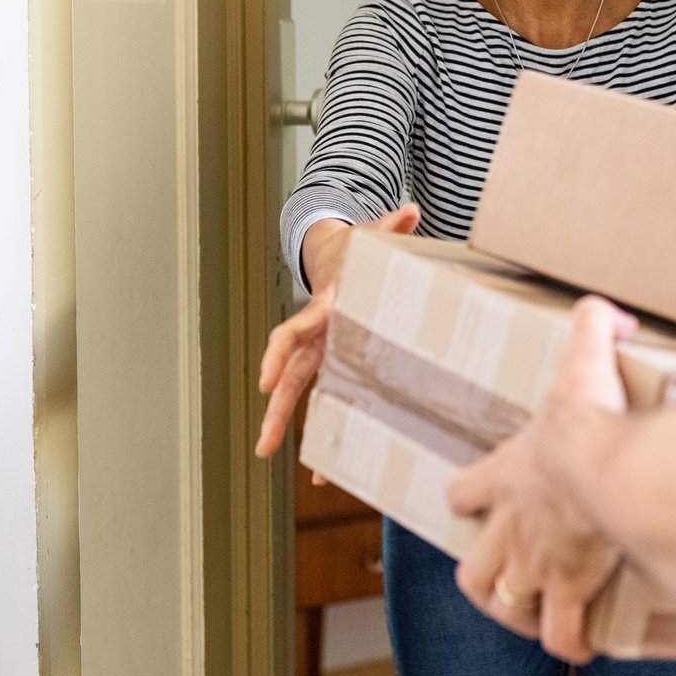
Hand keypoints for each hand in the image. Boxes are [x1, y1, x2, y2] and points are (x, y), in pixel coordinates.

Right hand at [255, 203, 420, 458]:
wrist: (342, 255)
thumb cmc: (359, 248)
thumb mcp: (374, 236)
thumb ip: (391, 227)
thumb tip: (412, 211)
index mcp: (323, 308)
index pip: (291, 333)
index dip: (278, 356)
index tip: (266, 381)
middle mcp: (316, 334)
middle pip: (289, 375)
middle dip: (275, 409)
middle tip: (264, 444)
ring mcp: (322, 352)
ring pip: (299, 391)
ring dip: (282, 422)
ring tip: (267, 453)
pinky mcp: (336, 363)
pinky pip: (325, 398)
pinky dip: (324, 428)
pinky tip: (322, 464)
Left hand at [447, 296, 633, 661]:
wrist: (609, 472)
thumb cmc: (592, 422)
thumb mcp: (584, 361)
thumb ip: (591, 328)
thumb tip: (609, 313)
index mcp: (508, 476)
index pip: (467, 491)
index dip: (470, 496)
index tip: (478, 500)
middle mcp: (512, 528)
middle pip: (473, 565)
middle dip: (484, 574)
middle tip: (506, 573)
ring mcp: (536, 565)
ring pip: (502, 603)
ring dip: (514, 612)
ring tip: (534, 613)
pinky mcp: (570, 592)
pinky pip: (561, 634)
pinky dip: (569, 641)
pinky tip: (582, 642)